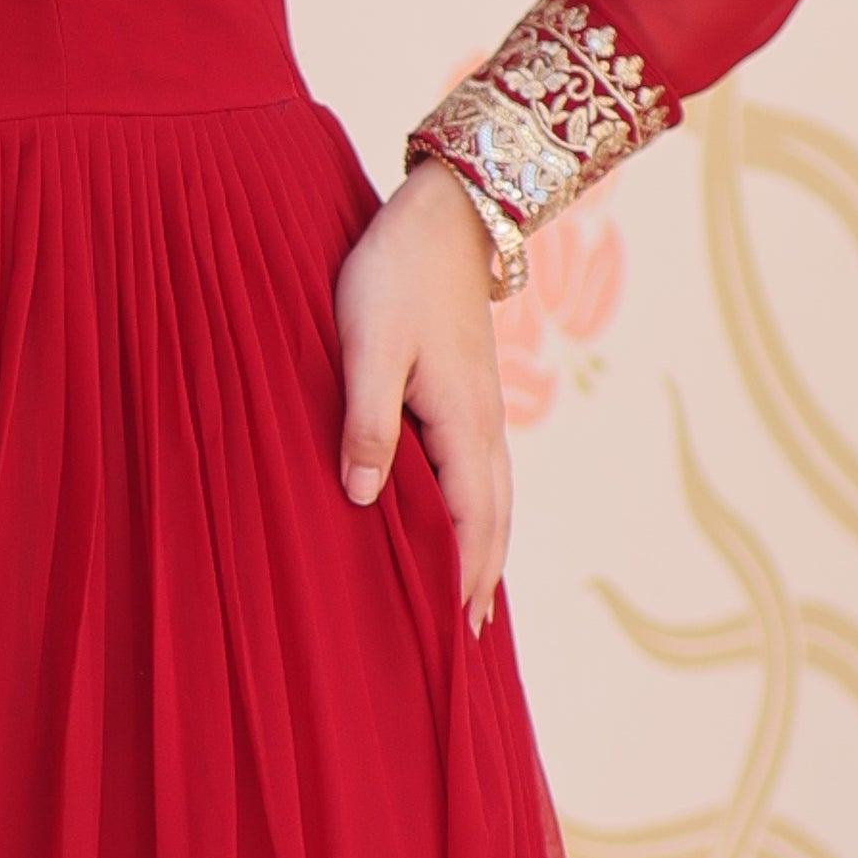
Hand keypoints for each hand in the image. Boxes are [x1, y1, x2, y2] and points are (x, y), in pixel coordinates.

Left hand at [335, 163, 511, 630]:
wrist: (445, 215)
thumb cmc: (394, 276)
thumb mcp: (368, 347)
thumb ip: (365, 422)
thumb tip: (363, 499)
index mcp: (461, 425)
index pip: (468, 523)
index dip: (460, 578)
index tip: (451, 633)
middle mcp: (485, 426)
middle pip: (492, 521)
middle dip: (480, 580)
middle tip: (466, 642)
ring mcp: (484, 411)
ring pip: (494, 498)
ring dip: (486, 551)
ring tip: (473, 599)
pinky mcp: (473, 395)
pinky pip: (483, 474)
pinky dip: (481, 515)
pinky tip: (464, 522)